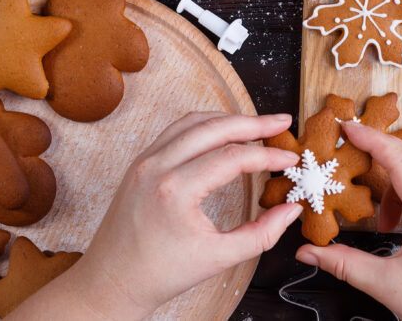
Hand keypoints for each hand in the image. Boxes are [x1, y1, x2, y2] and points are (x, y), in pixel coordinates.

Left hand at [15, 113, 302, 318]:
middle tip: (283, 122)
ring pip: (194, 121)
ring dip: (230, 119)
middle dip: (255, 123)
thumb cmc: (160, 274)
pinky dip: (206, 125)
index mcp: (175, 190)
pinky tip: (225, 131)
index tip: (291, 159)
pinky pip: (177, 130)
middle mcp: (157, 167)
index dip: (268, 155)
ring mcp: (144, 161)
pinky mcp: (140, 162)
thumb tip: (291, 211)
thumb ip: (262, 234)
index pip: (233, 157)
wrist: (110, 282)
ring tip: (259, 125)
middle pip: (215, 128)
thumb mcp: (218, 258)